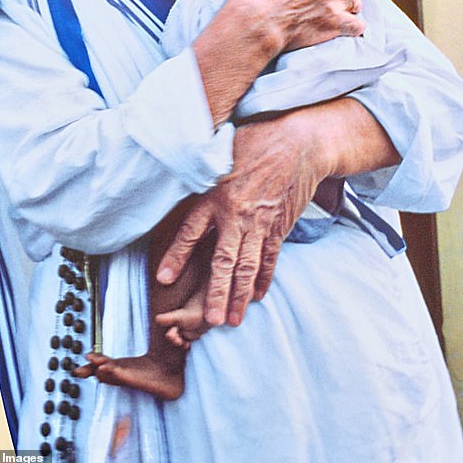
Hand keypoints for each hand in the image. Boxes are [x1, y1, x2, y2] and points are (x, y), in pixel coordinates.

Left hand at [156, 109, 331, 326]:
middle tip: (209, 321)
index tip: (164, 278)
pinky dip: (263, 278)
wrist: (298, 142)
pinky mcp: (279, 226)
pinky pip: (269, 258)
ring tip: (232, 320)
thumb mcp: (220, 153)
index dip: (177, 255)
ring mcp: (260, 223)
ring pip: (247, 266)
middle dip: (217, 293)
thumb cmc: (255, 142)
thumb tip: (180, 178)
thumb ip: (202, 174)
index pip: (191, 231)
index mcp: (216, 195)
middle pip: (223, 260)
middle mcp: (236, 214)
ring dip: (239, 296)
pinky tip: (256, 297)